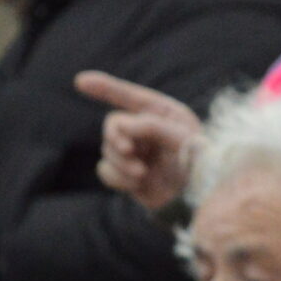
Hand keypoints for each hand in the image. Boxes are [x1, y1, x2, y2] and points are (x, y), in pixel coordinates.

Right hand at [78, 71, 200, 211]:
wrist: (200, 199)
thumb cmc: (200, 164)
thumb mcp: (181, 139)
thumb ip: (150, 126)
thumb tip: (120, 125)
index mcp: (163, 114)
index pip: (130, 96)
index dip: (105, 88)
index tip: (80, 81)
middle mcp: (147, 130)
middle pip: (112, 124)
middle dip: (116, 137)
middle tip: (129, 150)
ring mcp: (137, 152)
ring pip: (107, 149)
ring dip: (121, 161)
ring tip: (142, 173)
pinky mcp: (129, 174)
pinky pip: (106, 171)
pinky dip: (118, 177)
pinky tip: (137, 183)